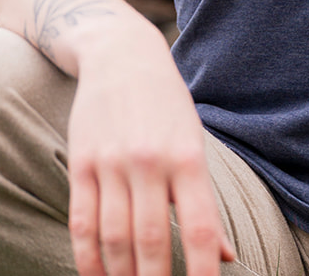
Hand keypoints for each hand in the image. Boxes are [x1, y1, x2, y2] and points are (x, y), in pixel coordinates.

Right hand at [66, 19, 234, 275]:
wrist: (122, 55)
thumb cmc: (167, 106)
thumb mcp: (194, 142)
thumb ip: (204, 199)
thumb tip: (225, 253)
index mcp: (188, 157)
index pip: (200, 227)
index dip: (202, 270)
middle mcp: (151, 161)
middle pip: (151, 241)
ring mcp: (113, 163)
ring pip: (114, 238)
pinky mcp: (82, 163)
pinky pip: (82, 222)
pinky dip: (88, 258)